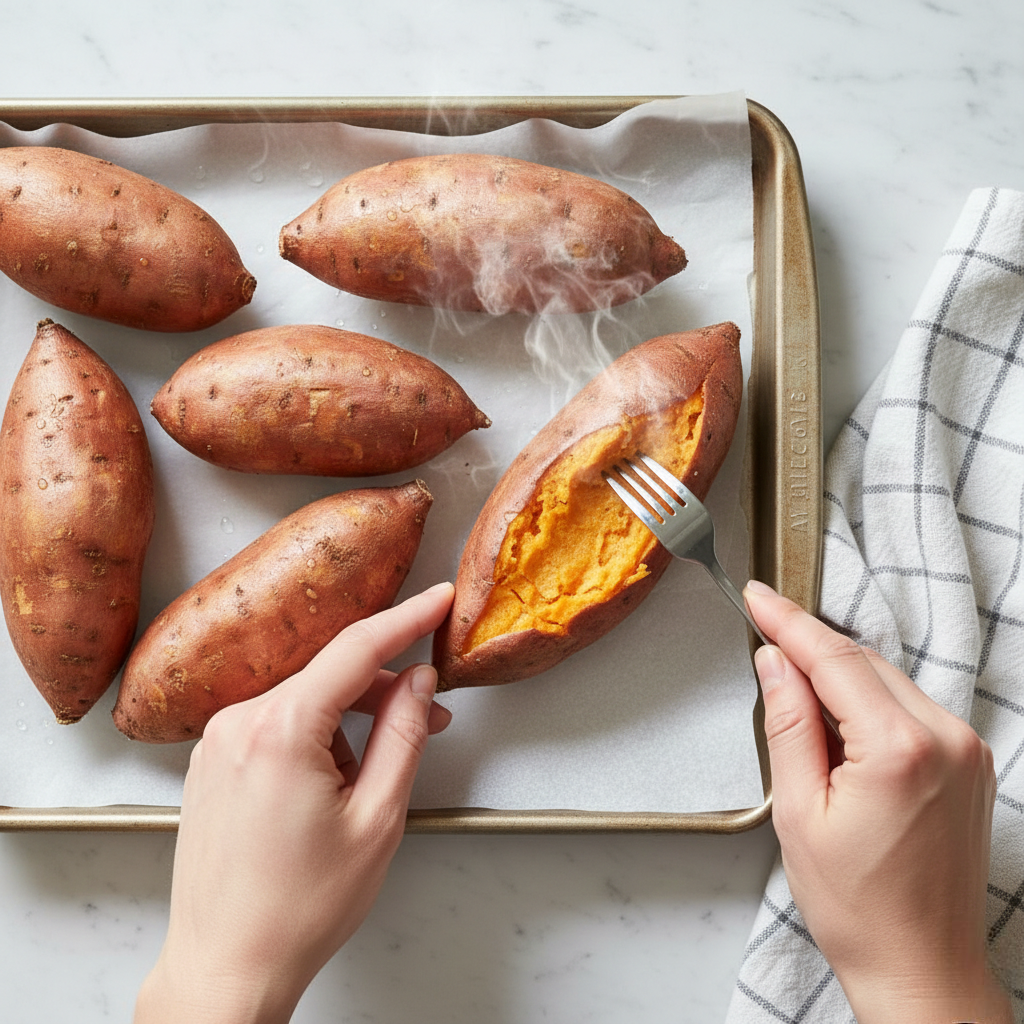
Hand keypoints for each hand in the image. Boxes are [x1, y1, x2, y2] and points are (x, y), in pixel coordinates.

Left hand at [135, 581, 455, 1023]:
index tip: (439, 597)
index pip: (357, 648)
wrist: (226, 966)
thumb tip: (419, 682)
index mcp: (280, 730)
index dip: (407, 618)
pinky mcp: (211, 759)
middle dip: (384, 688)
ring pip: (304, 698)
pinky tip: (332, 780)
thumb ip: (404, 735)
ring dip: (348, 719)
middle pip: (330, 674)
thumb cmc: (299, 908)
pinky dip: (314, 733)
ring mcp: (217, 740)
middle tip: (431, 715)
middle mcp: (238, 722)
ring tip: (371, 777)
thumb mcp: (378, 819)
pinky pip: (276, 721)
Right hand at [744, 580, 1010, 1023]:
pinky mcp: (971, 765)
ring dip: (839, 676)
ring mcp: (966, 751)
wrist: (922, 967)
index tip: (757, 597)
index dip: (788, 621)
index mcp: (900, 750)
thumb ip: (789, 725)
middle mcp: (946, 740)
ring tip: (794, 700)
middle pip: (864, 663)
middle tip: (763, 635)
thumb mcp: (800, 812)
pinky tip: (838, 727)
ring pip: (888, 681)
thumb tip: (776, 665)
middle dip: (810, 646)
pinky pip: (911, 708)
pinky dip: (869, 702)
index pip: (834, 658)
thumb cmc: (860, 907)